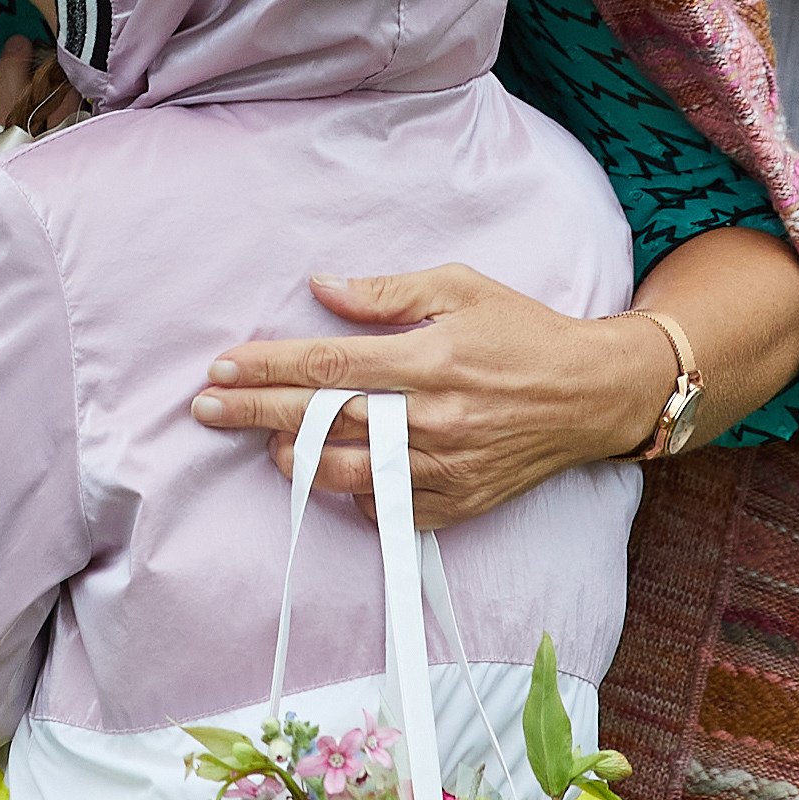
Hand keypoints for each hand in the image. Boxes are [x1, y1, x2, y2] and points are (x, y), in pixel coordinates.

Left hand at [191, 263, 677, 528]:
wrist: (591, 394)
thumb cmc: (523, 331)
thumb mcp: (462, 287)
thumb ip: (388, 292)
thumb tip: (322, 288)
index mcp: (431, 358)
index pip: (329, 365)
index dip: (269, 368)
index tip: (222, 369)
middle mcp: (434, 417)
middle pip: (324, 421)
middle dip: (255, 414)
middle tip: (206, 409)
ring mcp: (446, 466)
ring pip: (346, 475)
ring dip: (296, 461)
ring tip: (270, 446)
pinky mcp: (459, 502)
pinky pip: (387, 511)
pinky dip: (354, 497)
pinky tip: (337, 476)